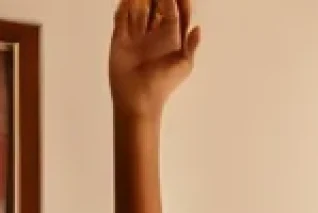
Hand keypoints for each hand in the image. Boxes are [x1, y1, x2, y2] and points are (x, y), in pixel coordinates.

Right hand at [110, 0, 200, 118]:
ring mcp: (136, 37)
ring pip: (138, 10)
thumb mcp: (184, 65)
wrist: (138, 97)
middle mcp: (154, 36)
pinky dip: (123, 6)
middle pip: (156, 9)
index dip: (178, 3)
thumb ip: (191, 45)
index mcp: (171, 41)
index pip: (175, 15)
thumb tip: (198, 28)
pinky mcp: (120, 39)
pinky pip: (121, 18)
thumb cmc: (163, 83)